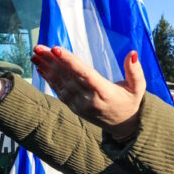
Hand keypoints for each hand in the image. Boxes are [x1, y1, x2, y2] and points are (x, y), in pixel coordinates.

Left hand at [31, 46, 145, 139]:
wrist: (124, 126)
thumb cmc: (131, 102)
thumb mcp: (138, 87)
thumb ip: (135, 71)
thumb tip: (132, 53)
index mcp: (104, 92)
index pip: (84, 74)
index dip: (69, 61)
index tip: (56, 49)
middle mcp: (89, 99)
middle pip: (68, 76)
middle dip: (52, 61)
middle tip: (38, 47)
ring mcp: (80, 105)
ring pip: (61, 83)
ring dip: (46, 68)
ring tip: (35, 54)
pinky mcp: (74, 108)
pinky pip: (59, 91)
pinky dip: (49, 78)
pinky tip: (40, 67)